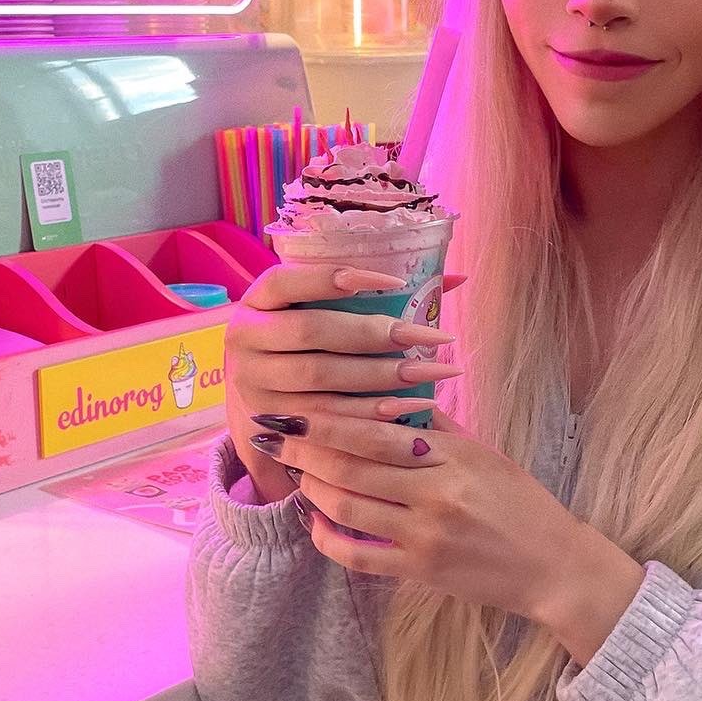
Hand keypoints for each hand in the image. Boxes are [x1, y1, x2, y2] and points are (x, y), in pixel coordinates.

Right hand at [223, 265, 464, 501]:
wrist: (261, 392)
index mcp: (255, 300)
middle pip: (312, 332)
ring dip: (381, 377)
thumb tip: (457, 278)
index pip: (290, 280)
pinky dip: (370, 413)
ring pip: (320, 378)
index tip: (396, 281)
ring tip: (434, 372)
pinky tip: (410, 406)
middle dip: (376, 334)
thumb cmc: (308, 338)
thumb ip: (377, 292)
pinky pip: (324, 419)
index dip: (337, 278)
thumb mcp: (321, 308)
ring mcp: (252, 383)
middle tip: (431, 338)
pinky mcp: (269, 422)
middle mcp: (244, 339)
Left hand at [252, 405, 641, 647]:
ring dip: (312, 488)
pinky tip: (315, 522)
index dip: (327, 419)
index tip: (294, 406)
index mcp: (454, 454)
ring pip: (348, 506)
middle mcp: (436, 492)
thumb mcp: (488, 455)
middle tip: (273, 435)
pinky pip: (359, 555)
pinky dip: (329, 538)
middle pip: (352, 464)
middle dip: (304, 449)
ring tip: (293, 474)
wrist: (555, 567)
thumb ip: (441, 428)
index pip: (376, 429)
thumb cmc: (523, 505)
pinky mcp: (420, 570)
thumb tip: (394, 394)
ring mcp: (425, 535)